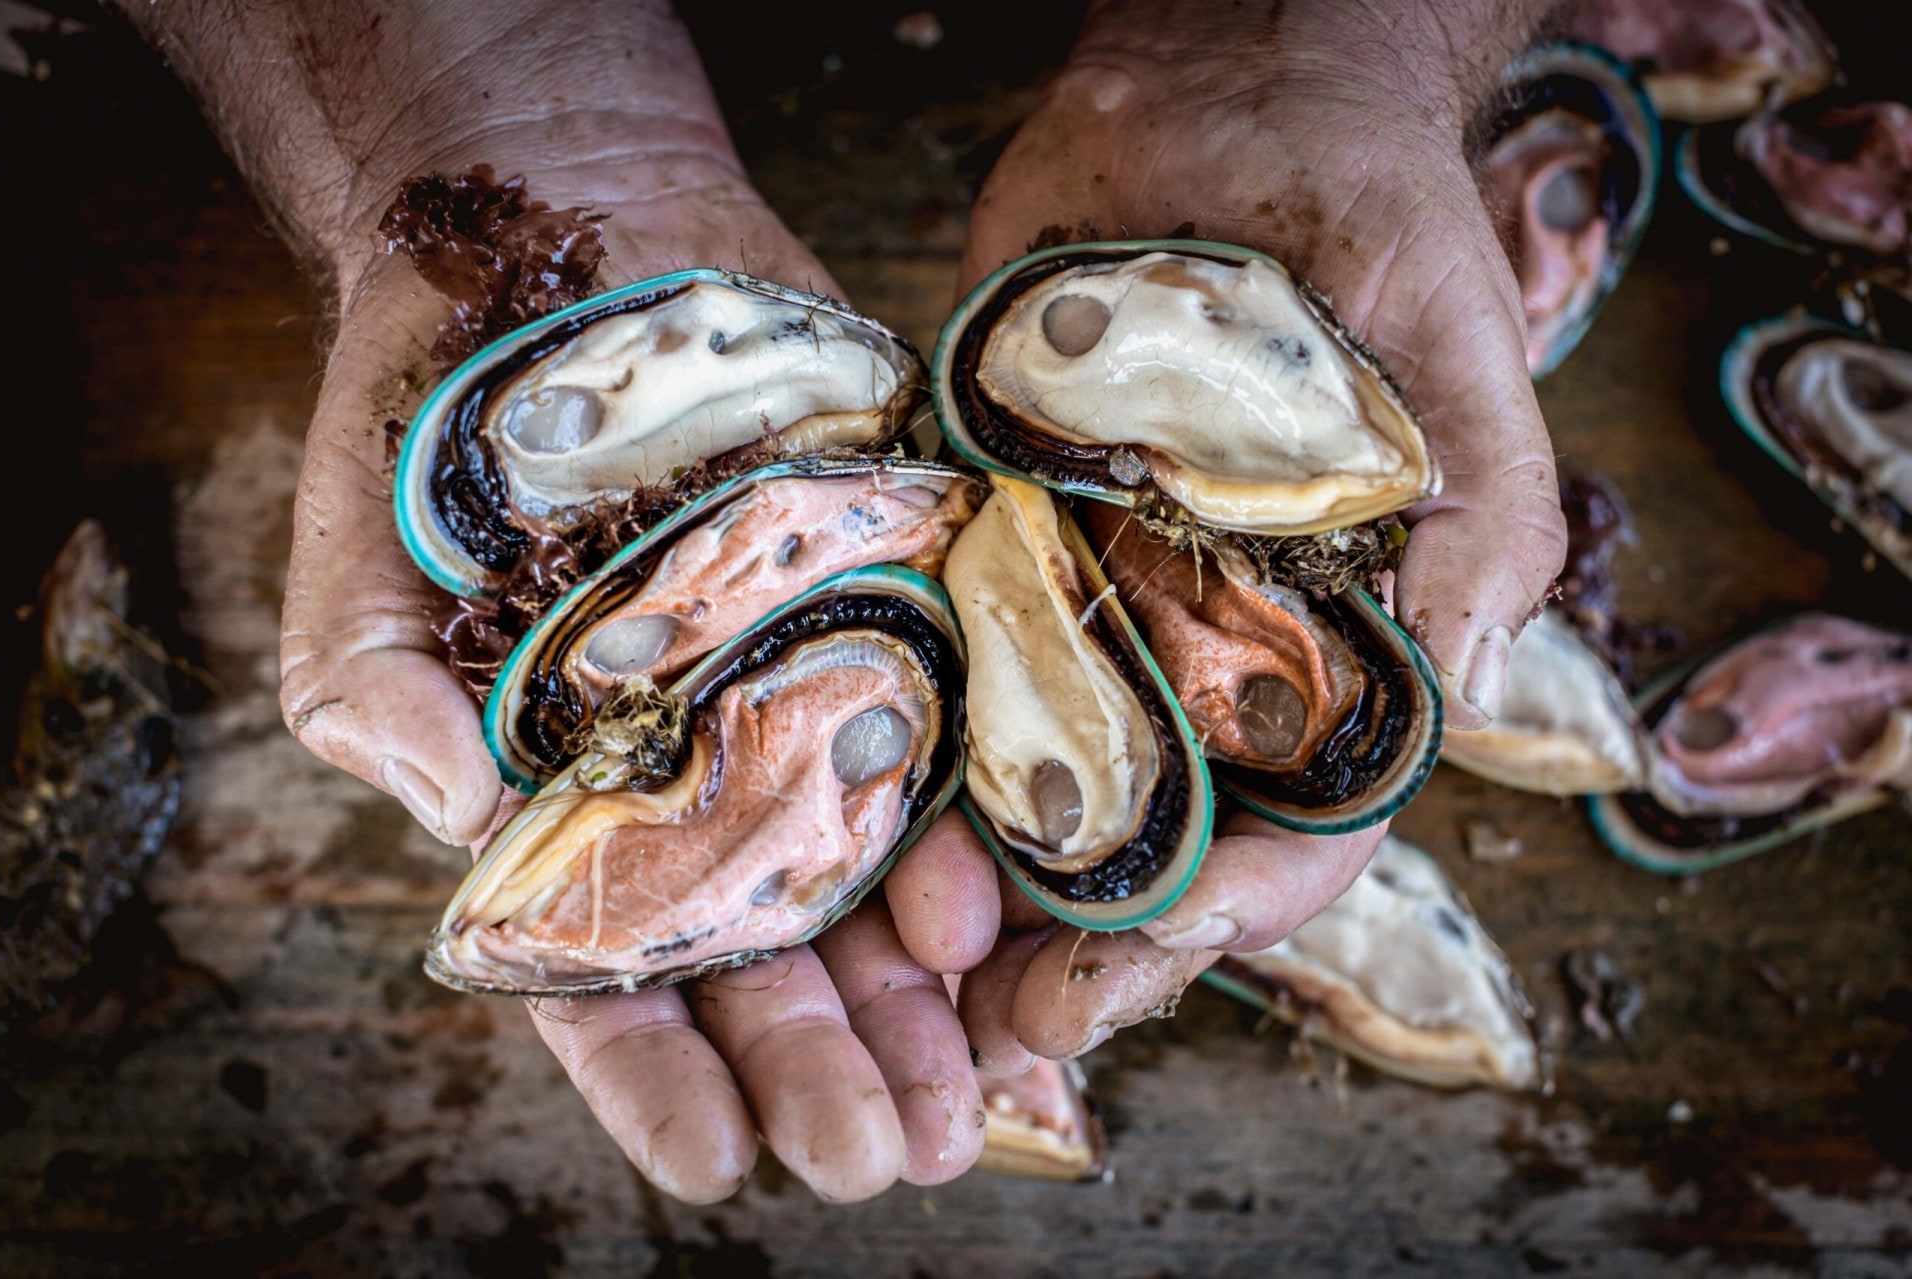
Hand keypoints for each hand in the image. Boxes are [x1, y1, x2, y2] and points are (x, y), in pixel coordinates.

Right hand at [125, 0, 992, 1201]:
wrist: (570, 236)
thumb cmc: (433, 430)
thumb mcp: (358, 569)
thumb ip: (373, 702)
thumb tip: (463, 811)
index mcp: (568, 801)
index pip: (609, 973)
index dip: (657, 1077)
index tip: (717, 1163)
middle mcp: (701, 772)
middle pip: (766, 953)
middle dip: (822, 1063)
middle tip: (880, 1156)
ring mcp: (804, 696)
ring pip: (868, 880)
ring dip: (916, 998)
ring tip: (960, 1098)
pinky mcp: (894, 606)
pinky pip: (940, 738)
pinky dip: (960, 826)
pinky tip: (981, 912)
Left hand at [936, 0, 1566, 1063]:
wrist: (1231, 95)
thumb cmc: (1381, 224)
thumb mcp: (1464, 375)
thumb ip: (1473, 542)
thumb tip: (1447, 706)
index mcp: (1326, 646)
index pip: (1293, 827)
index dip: (1220, 915)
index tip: (1134, 969)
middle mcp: (1201, 645)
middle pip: (1145, 836)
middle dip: (1078, 944)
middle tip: (995, 1030)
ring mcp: (1086, 592)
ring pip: (1025, 778)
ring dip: (968, 879)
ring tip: (903, 958)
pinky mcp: (984, 525)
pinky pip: (933, 647)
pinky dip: (895, 734)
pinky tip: (845, 806)